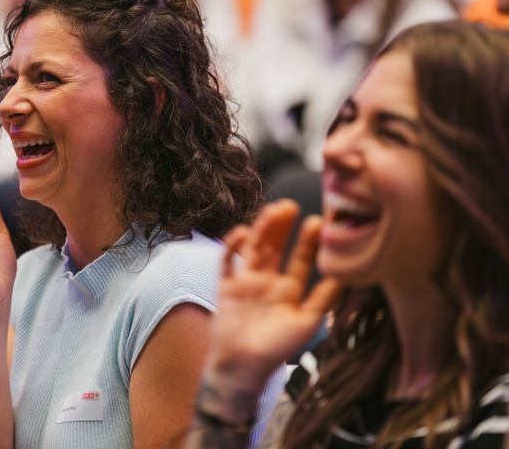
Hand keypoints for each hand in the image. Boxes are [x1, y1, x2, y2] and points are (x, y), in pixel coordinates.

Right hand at [205, 200, 340, 389]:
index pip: (299, 259)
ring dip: (262, 229)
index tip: (317, 222)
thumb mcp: (309, 322)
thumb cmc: (277, 349)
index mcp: (288, 290)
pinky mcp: (226, 286)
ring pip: (254, 248)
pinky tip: (243, 233)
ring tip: (272, 211)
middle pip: (275, 247)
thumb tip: (345, 276)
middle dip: (282, 227)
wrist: (244, 367)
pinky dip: (232, 247)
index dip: (308, 242)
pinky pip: (228, 262)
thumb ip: (324, 298)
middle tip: (290, 206)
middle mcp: (267, 282)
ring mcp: (246, 282)